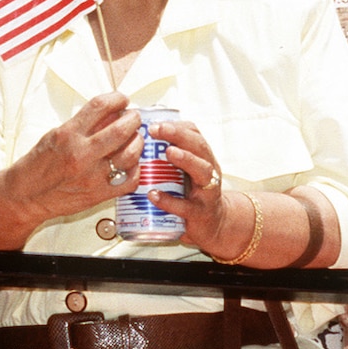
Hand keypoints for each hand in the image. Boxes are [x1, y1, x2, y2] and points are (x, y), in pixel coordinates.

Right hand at [4, 92, 141, 222]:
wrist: (25, 195)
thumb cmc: (38, 164)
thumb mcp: (55, 135)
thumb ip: (82, 124)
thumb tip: (111, 111)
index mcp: (68, 134)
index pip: (99, 107)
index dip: (116, 98)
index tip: (122, 99)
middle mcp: (81, 154)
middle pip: (120, 130)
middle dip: (133, 119)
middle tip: (134, 117)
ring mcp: (91, 176)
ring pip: (129, 154)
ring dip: (138, 142)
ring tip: (136, 138)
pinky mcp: (98, 195)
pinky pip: (129, 181)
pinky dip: (136, 169)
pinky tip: (132, 163)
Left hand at [142, 118, 232, 254]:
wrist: (213, 225)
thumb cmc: (192, 194)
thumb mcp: (184, 172)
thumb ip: (167, 158)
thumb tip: (134, 142)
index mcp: (202, 158)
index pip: (194, 134)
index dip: (176, 126)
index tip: (154, 123)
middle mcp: (209, 171)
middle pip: (200, 147)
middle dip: (179, 135)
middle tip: (157, 129)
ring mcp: (207, 192)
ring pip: (202, 171)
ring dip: (186, 159)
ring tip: (168, 152)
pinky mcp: (200, 214)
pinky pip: (186, 207)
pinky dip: (169, 201)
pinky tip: (154, 194)